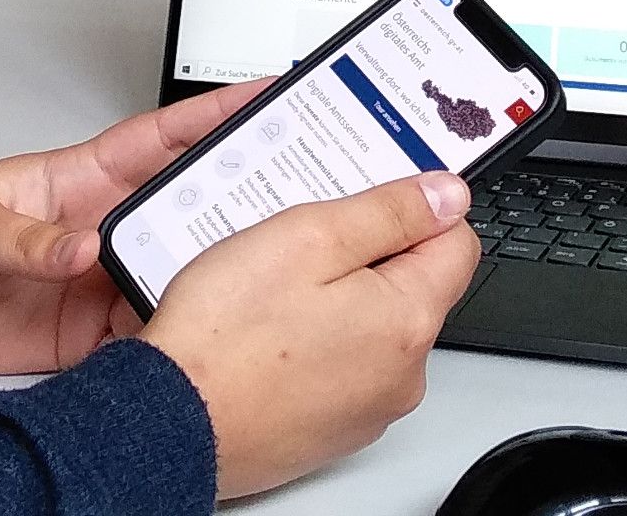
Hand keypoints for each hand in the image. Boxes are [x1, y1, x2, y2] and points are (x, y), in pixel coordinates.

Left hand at [0, 80, 265, 373]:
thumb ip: (24, 240)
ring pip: (179, 274)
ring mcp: (102, 281)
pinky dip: (172, 342)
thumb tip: (81, 250)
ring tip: (262, 282)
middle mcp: (105, 229)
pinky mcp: (91, 334)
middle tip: (298, 194)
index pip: (157, 141)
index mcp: (82, 182)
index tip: (265, 96)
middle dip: (242, 197)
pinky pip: (146, 336)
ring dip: (214, 278)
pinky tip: (199, 347)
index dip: (210, 118)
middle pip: (188, 208)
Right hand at [139, 170, 478, 498]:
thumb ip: (387, 213)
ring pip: (373, 328)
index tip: (369, 201)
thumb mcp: (306, 238)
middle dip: (365, 258)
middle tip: (300, 247)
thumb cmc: (223, 336)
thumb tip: (447, 195)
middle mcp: (403, 375)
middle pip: (413, 287)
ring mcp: (368, 409)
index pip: (457, 242)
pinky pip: (342, 368)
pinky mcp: (333, 430)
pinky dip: (314, 346)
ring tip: (273, 293)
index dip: (414, 209)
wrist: (169, 423)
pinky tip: (266, 335)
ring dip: (336, 302)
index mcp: (407, 320)